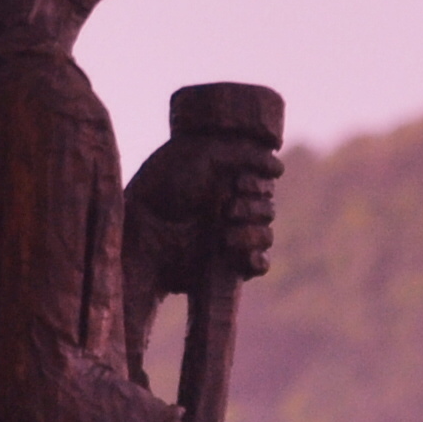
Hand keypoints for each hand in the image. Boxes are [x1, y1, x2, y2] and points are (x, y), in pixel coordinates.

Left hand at [129, 132, 277, 296]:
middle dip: (254, 206)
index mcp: (224, 179)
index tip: (241, 180)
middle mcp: (228, 207)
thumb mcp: (205, 155)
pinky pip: (259, 265)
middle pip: (268, 208)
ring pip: (266, 236)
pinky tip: (239, 254)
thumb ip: (245, 154)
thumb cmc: (165, 186)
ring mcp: (228, 237)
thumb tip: (279, 166)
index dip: (260, 182)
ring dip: (252, 231)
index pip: (263, 181)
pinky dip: (256, 259)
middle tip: (227, 206)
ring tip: (225, 231)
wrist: (143, 227)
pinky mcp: (225, 266)